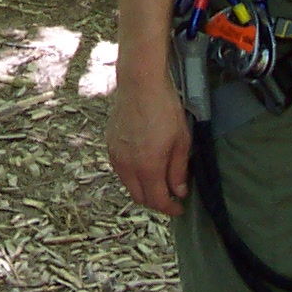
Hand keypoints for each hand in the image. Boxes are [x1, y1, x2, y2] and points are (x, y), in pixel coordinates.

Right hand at [106, 69, 191, 216]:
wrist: (140, 82)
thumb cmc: (164, 108)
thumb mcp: (181, 140)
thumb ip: (178, 169)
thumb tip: (178, 191)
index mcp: (147, 166)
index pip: (157, 200)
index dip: (170, 208)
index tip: (180, 207)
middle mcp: (127, 165)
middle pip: (139, 197)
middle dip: (156, 202)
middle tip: (170, 197)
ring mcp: (116, 154)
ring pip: (128, 184)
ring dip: (142, 188)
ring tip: (158, 180)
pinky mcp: (110, 143)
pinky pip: (120, 169)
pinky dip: (132, 174)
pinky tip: (144, 164)